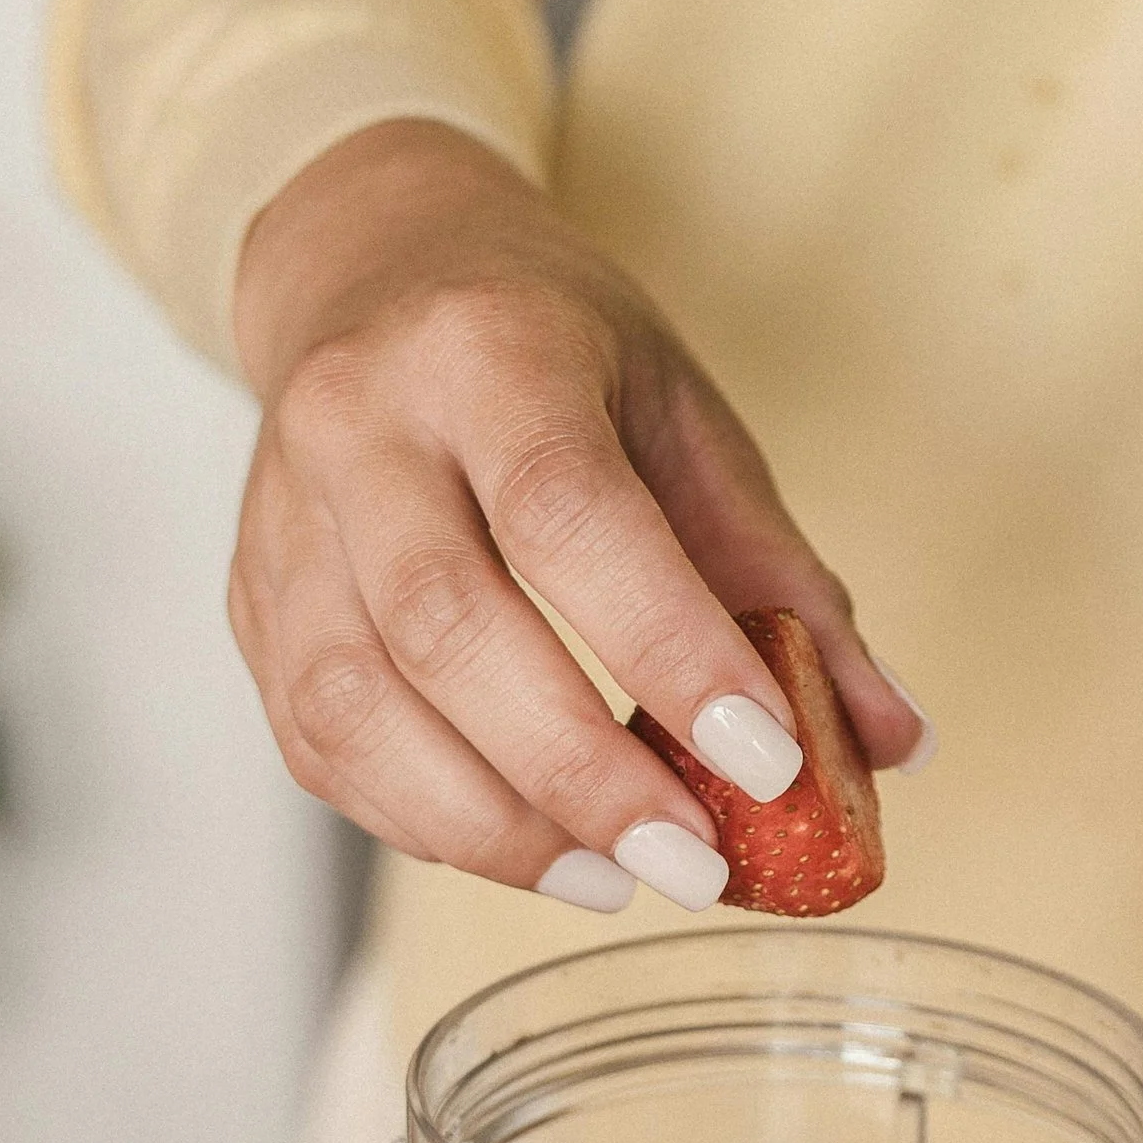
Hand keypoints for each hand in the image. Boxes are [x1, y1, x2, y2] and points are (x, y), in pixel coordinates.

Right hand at [229, 121, 926, 907]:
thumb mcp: (685, 421)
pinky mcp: (249, 599)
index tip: (768, 764)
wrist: (371, 264)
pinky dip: (426, 822)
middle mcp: (359, 423)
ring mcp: (284, 517)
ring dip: (495, 827)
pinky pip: (320, 745)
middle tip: (691, 864)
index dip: (666, 651)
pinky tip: (524, 847)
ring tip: (613, 878)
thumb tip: (893, 742)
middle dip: (581, 775)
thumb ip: (783, 585)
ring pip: (357, 708)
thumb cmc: (548, 351)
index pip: (569, 515)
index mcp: (488, 350)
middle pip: (449, 630)